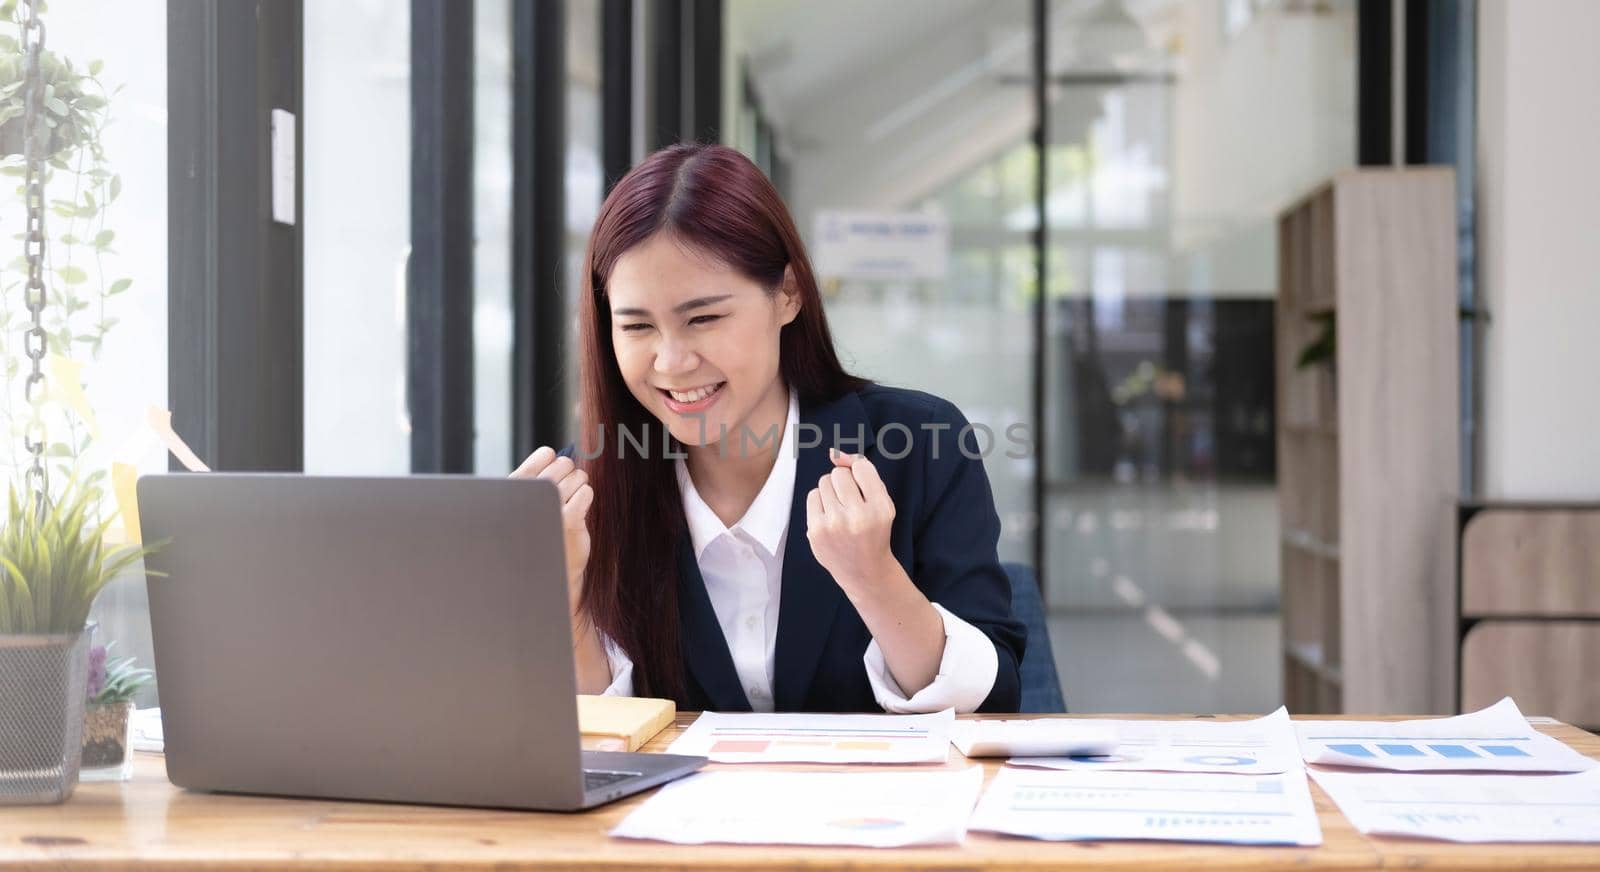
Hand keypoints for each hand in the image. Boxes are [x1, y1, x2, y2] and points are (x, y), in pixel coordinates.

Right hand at [511, 446, 592, 608]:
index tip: (554, 469)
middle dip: (569, 473)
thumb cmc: (538, 531)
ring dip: (579, 485)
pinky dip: (585, 497)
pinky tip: (577, 510)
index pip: (544, 456)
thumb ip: (539, 479)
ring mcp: (551, 508)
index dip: (553, 459)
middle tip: (565, 489)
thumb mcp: (528, 503)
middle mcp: (531, 497)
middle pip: (564, 464)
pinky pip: (587, 492)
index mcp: (516, 488)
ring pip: (579, 477)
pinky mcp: (570, 520)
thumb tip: (566, 454)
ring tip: (570, 500)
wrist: (544, 567)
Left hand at [805, 449, 896, 596]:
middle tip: (851, 501)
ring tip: (841, 510)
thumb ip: (864, 473)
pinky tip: (830, 517)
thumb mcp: (882, 502)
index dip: (860, 473)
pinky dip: (821, 502)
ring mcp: (834, 525)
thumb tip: (834, 453)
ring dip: (832, 491)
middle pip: (839, 473)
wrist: (864, 570)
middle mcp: (857, 517)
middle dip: (845, 482)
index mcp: (880, 508)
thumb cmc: (874, 530)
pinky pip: (813, 495)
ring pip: (824, 481)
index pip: (862, 467)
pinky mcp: (816, 531)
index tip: (863, 489)